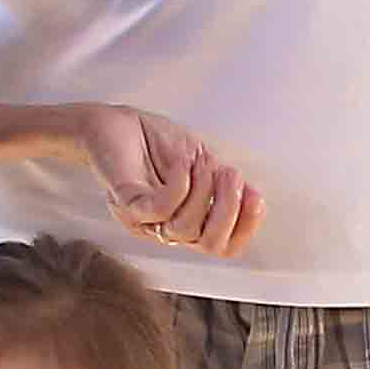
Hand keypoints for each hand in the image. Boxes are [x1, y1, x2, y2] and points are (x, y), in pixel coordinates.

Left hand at [73, 106, 263, 259]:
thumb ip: (222, 182)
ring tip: (202, 162)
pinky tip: (182, 165)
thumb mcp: (201, 161)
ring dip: (204, 191)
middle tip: (232, 176)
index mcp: (186, 222)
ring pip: (186, 228)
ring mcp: (145, 219)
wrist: (112, 122)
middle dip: (230, 210)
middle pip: (210, 244)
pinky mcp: (127, 203)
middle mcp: (166, 228)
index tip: (256, 197)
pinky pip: (159, 209)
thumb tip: (252, 197)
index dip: (246, 227)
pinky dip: (179, 187)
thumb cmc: (153, 142)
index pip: (223, 246)